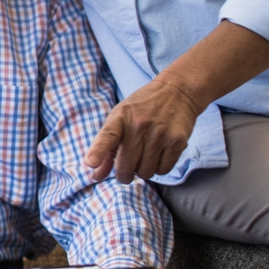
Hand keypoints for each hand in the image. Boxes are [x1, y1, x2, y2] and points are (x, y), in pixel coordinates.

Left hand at [84, 74, 203, 182]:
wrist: (176, 92)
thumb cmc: (141, 110)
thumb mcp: (119, 119)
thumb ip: (105, 147)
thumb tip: (96, 176)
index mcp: (120, 117)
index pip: (107, 136)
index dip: (98, 151)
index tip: (90, 163)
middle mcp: (139, 125)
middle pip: (126, 166)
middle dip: (124, 175)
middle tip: (127, 169)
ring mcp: (159, 134)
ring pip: (145, 172)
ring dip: (143, 170)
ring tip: (145, 156)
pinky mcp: (177, 142)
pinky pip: (163, 170)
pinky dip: (159, 168)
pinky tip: (158, 155)